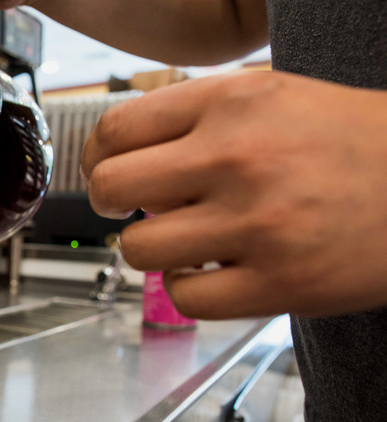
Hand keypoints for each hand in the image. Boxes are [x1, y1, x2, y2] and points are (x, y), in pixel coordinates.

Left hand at [81, 71, 386, 318]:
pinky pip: (185, 298)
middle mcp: (238, 158)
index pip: (115, 129)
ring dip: (152, 251)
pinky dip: (188, 290)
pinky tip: (212, 272)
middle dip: (110, 204)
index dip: (95, 157)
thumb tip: (123, 153)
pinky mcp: (280, 283)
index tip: (103, 171)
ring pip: (140, 250)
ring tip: (183, 242)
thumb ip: (197, 117)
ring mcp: (258, 223)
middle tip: (133, 210)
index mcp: (233, 103)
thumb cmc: (352, 141)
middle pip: (111, 189)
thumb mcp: (272, 96)